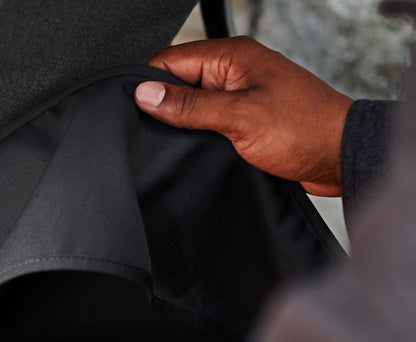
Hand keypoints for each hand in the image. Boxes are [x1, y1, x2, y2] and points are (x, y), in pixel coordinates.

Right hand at [135, 37, 353, 195]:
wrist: (338, 157)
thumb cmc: (302, 129)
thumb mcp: (238, 116)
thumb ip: (190, 105)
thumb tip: (146, 94)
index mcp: (232, 56)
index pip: (171, 60)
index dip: (147, 83)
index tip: (131, 109)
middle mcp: (235, 72)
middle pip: (179, 83)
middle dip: (162, 106)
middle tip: (147, 133)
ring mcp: (240, 97)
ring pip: (193, 106)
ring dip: (180, 124)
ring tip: (170, 145)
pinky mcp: (244, 121)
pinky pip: (208, 123)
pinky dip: (196, 135)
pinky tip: (191, 151)